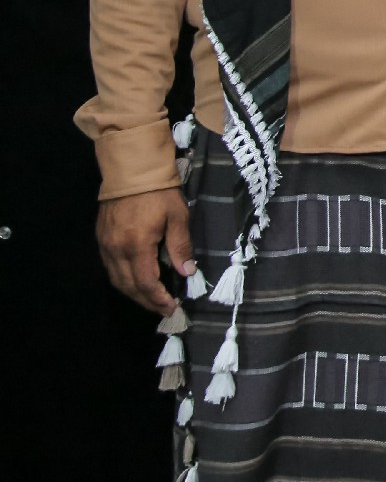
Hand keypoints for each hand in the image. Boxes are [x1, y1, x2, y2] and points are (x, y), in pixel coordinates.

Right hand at [96, 188, 194, 314]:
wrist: (131, 171)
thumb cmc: (159, 193)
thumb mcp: (178, 216)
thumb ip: (180, 245)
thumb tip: (187, 272)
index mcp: (136, 245)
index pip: (145, 282)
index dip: (157, 298)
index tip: (171, 307)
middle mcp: (116, 249)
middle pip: (128, 286)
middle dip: (146, 301)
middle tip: (163, 310)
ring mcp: (106, 245)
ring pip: (116, 279)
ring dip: (133, 294)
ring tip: (152, 300)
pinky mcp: (101, 239)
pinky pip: (110, 268)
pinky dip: (123, 280)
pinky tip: (136, 282)